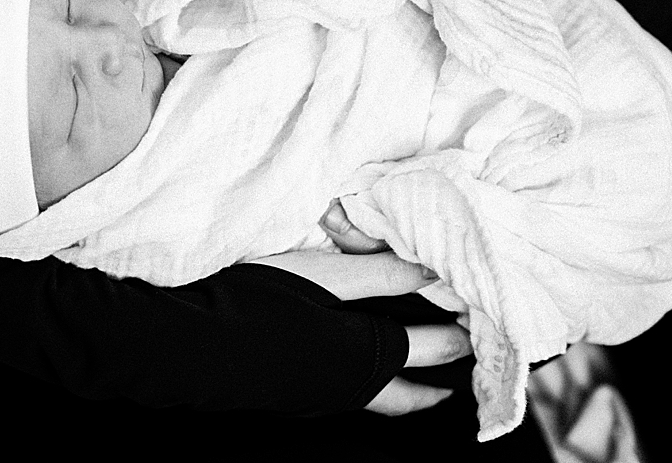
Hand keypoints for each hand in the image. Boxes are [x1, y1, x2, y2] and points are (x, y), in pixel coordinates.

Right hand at [247, 199, 468, 415]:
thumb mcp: (324, 276)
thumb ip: (381, 274)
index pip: (431, 347)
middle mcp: (349, 387)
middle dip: (437, 385)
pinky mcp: (290, 397)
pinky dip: (364, 387)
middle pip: (407, 396)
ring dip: (403, 392)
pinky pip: (344, 397)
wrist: (192, 348)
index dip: (459, 330)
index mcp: (366, 357)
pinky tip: (348, 371)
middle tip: (459, 377)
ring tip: (416, 384)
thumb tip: (436, 270)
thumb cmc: (259, 304)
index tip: (480, 318)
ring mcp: (317, 398)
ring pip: (375, 402)